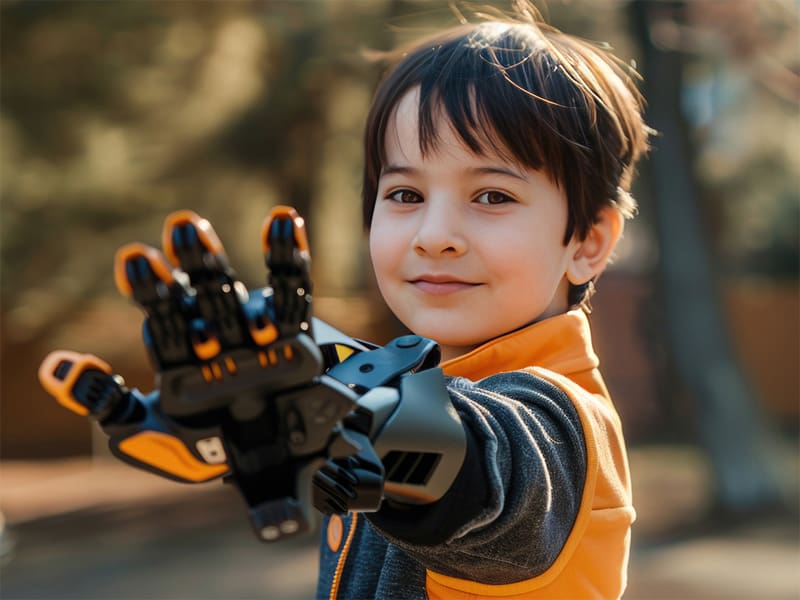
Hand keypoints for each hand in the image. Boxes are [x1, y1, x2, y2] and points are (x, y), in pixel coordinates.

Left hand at [38, 206, 362, 539]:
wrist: (284, 462)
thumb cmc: (222, 450)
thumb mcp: (160, 439)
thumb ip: (112, 407)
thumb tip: (53, 366)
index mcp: (182, 358)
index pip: (164, 321)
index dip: (153, 292)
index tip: (136, 259)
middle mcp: (215, 335)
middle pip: (197, 296)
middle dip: (187, 265)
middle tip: (178, 226)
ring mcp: (253, 331)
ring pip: (233, 291)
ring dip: (216, 260)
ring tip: (200, 224)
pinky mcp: (295, 332)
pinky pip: (292, 293)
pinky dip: (290, 257)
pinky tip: (284, 219)